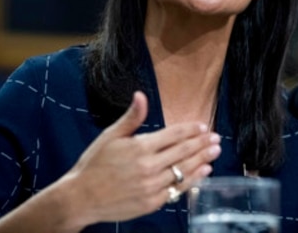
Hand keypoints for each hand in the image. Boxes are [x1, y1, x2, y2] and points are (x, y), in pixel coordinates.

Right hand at [59, 91, 220, 228]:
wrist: (81, 197)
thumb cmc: (94, 163)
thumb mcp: (110, 136)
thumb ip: (131, 117)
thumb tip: (141, 95)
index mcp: (140, 147)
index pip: (174, 135)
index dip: (191, 130)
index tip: (203, 126)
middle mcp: (149, 166)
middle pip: (183, 152)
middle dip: (202, 143)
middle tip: (216, 138)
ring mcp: (152, 186)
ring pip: (184, 171)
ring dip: (202, 160)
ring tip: (215, 152)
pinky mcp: (152, 202)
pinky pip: (177, 190)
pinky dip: (193, 180)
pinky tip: (203, 172)